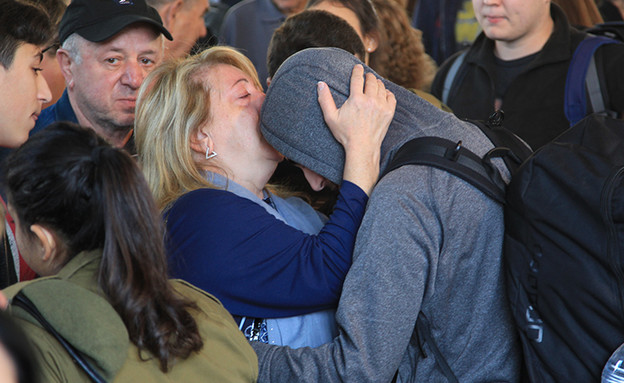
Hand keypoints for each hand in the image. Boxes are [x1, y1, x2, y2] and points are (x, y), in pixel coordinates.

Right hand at [317, 65, 395, 194]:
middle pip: (371, 80)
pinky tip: (383, 94)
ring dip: (377, 83)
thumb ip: (325, 99)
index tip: (357, 67)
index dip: (357, 70)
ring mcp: (381, 106)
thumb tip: (320, 84)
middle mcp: (370, 100)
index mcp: (356, 99)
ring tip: (373, 84)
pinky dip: (387, 92)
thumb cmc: (345, 134)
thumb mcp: (331, 118)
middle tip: (366, 76)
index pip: (358, 78)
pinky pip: (391, 96)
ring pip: (381, 87)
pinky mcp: (389, 112)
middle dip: (368, 76)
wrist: (362, 147)